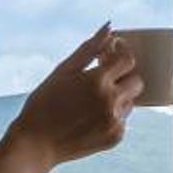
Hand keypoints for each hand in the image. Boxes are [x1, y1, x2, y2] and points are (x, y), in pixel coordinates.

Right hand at [15, 25, 141, 166]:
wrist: (36, 143)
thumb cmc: (44, 103)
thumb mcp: (63, 71)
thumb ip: (89, 49)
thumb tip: (109, 29)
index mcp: (97, 80)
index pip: (128, 60)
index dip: (121, 55)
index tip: (111, 56)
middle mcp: (111, 101)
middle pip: (136, 81)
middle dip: (124, 76)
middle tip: (103, 79)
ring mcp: (116, 121)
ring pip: (130, 101)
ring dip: (118, 97)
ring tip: (90, 103)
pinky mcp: (116, 137)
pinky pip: (123, 119)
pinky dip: (112, 116)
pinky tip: (90, 118)